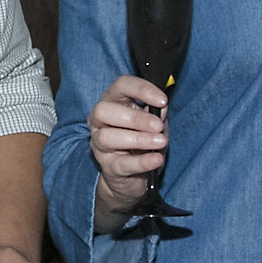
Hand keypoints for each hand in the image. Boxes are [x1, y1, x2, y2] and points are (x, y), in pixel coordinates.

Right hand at [88, 75, 166, 229]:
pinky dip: (141, 161)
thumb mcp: (153, 122)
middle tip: (158, 126)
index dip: (141, 89)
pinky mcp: (107, 167)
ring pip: (107, 137)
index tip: (162, 100)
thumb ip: (156, 112)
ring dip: (138, 139)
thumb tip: (161, 105)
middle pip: (103, 110)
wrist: (132, 177)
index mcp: (112, 102)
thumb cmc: (141, 142)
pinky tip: (156, 159)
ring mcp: (99, 145)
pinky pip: (122, 163)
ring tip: (160, 142)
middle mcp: (99, 121)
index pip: (120, 86)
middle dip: (134, 118)